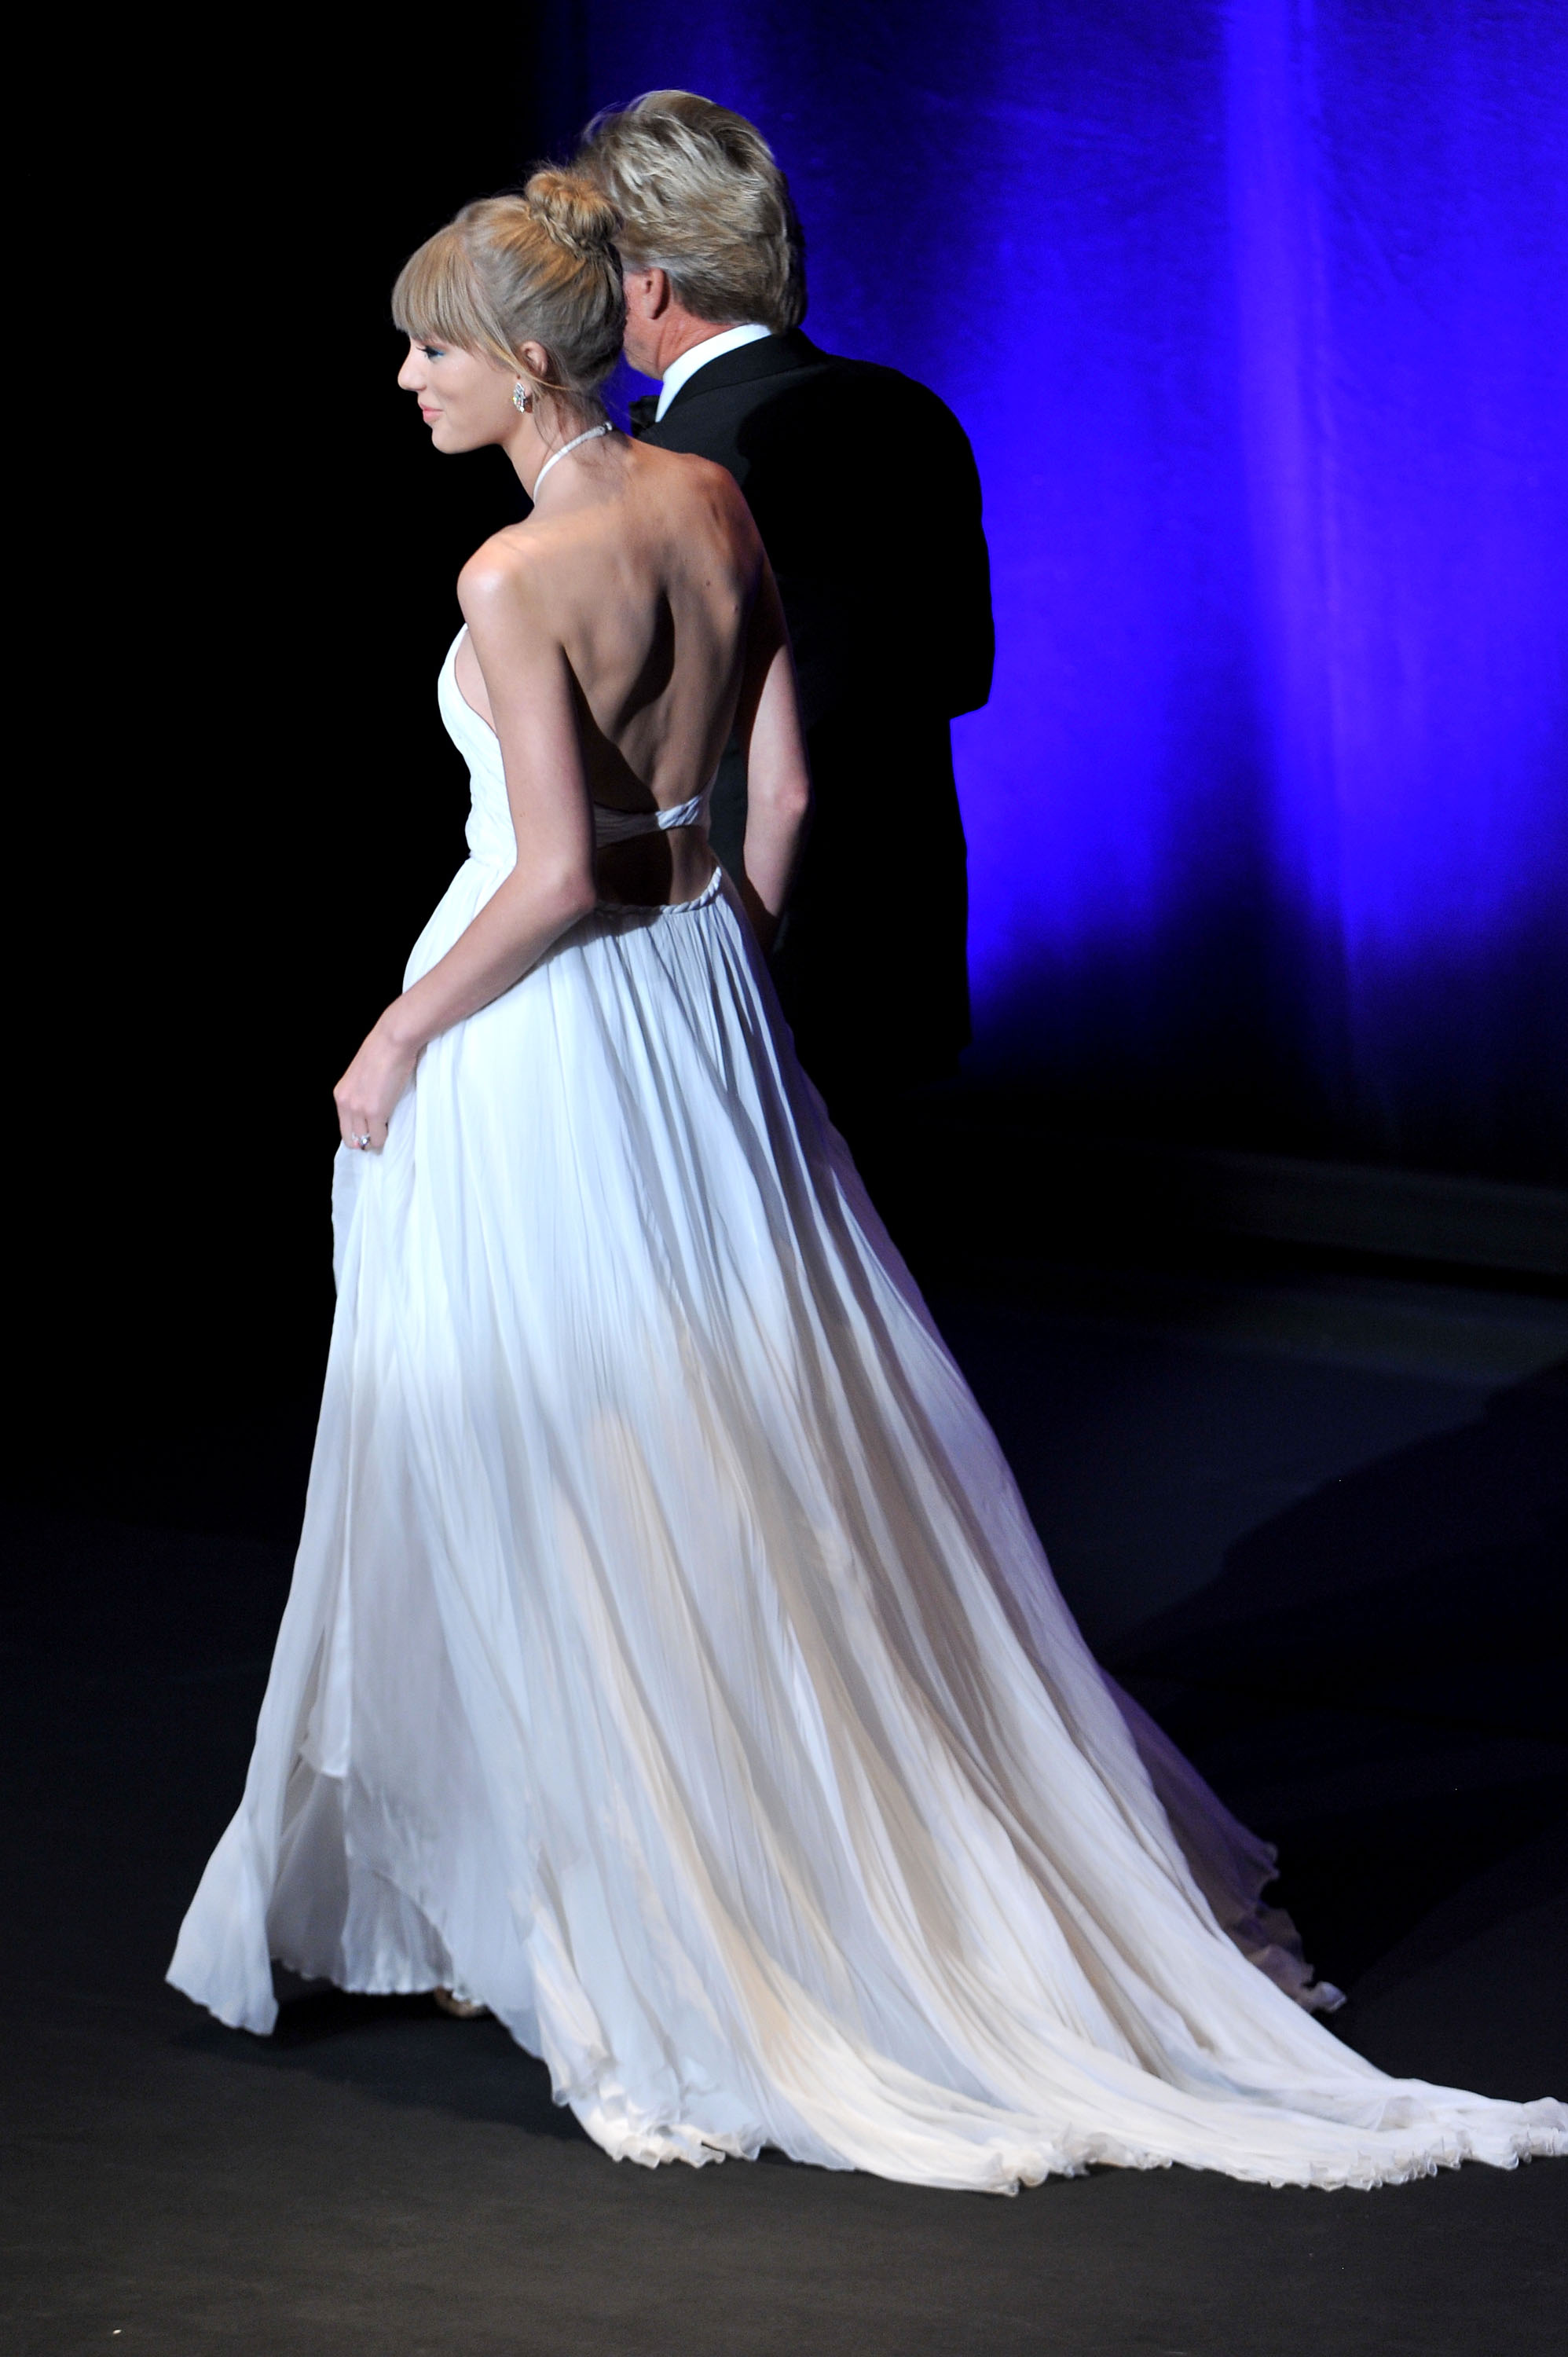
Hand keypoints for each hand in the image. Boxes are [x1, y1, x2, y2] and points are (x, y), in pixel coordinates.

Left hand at [334, 1016, 417, 1152]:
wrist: (392, 1041)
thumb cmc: (383, 1051)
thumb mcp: (362, 1074)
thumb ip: (361, 1092)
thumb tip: (371, 1105)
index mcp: (340, 1094)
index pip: (343, 1126)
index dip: (357, 1132)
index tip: (370, 1131)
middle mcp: (345, 1104)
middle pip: (350, 1139)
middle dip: (364, 1140)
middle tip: (379, 1134)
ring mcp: (359, 1109)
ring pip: (364, 1141)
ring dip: (376, 1139)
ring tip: (387, 1130)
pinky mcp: (375, 1112)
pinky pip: (379, 1138)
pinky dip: (386, 1137)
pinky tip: (392, 1127)